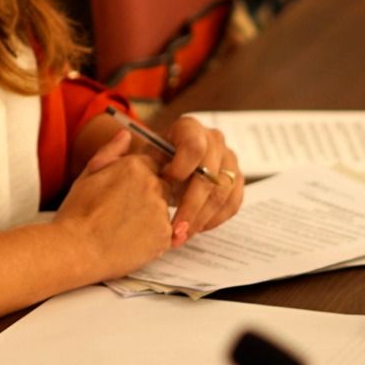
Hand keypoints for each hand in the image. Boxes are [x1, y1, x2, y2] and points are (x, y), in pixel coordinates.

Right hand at [53, 130, 173, 278]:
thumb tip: (126, 133)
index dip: (140, 180)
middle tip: (123, 214)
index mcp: (135, 166)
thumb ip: (111, 151)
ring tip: (123, 229)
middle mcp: (153, 185)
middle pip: (163, 187)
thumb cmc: (77, 212)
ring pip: (163, 211)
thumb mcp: (89, 174)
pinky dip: (152, 238)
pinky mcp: (164, 236)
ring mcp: (161, 211)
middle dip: (149, 198)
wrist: (76, 249)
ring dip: (151, 218)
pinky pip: (165, 234)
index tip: (127, 194)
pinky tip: (130, 241)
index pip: (153, 166)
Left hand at [141, 114, 242, 236]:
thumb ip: (128, 157)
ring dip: (201, 219)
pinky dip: (215, 220)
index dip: (182, 167)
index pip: (194, 146)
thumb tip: (131, 145)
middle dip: (191, 207)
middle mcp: (214, 140)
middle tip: (175, 230)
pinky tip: (195, 229)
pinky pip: (232, 203)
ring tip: (181, 236)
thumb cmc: (150, 162)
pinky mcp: (236, 180)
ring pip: (222, 193)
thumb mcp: (137, 158)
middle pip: (210, 176)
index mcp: (189, 128)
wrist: (166, 166)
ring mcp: (229, 159)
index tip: (165, 183)